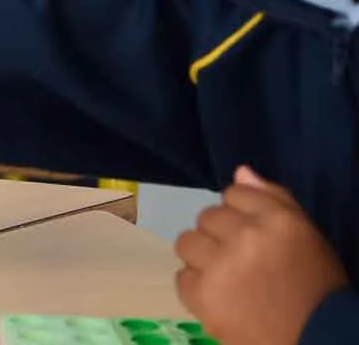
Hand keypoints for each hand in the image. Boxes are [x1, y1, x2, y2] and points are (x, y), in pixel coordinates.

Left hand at [174, 166, 348, 344]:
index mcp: (278, 220)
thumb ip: (274, 200)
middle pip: (207, 217)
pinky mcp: (203, 295)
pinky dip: (197, 288)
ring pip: (186, 242)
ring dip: (203, 258)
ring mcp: (220, 265)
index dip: (242, 215)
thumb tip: (239, 171)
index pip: (234, 193)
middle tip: (243, 262)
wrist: (318, 340)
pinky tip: (221, 298)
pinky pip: (181, 277)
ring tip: (228, 279)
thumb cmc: (315, 287)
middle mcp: (246, 236)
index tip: (254, 236)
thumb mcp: (306, 237)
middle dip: (221, 236)